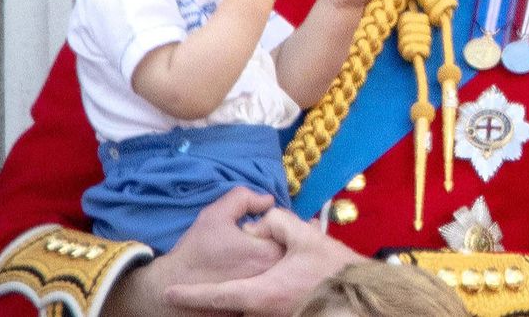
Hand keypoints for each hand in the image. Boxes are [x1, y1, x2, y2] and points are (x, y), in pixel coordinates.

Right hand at [102, 188, 283, 316]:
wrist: (172, 287)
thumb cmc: (195, 251)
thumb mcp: (216, 214)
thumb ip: (245, 198)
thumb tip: (268, 200)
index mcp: (269, 252)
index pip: (288, 230)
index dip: (270, 226)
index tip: (249, 230)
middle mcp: (273, 276)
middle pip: (286, 250)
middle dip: (273, 241)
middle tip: (248, 243)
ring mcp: (266, 292)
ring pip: (278, 268)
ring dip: (268, 259)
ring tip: (243, 258)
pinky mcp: (256, 306)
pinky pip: (267, 284)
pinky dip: (262, 276)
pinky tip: (241, 272)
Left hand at [165, 207, 364, 316]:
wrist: (360, 298)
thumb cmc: (333, 270)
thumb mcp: (305, 237)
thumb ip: (276, 222)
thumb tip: (260, 221)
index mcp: (260, 292)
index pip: (216, 296)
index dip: (189, 296)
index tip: (168, 295)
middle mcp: (260, 310)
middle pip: (230, 298)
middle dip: (220, 285)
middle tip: (213, 276)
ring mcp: (270, 315)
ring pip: (245, 302)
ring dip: (242, 287)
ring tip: (269, 266)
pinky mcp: (280, 314)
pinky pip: (258, 305)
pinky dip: (256, 292)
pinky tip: (281, 276)